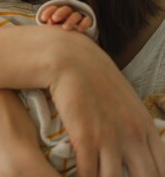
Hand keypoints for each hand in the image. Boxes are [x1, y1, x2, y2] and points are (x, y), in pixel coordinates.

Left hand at [39, 5, 92, 32]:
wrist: (75, 46)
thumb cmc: (59, 36)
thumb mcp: (52, 31)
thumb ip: (50, 26)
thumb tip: (48, 22)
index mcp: (58, 15)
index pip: (54, 9)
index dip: (48, 11)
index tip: (43, 18)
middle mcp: (69, 15)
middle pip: (65, 9)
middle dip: (60, 13)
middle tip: (55, 19)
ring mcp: (79, 18)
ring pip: (76, 15)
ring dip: (70, 20)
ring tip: (65, 28)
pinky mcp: (87, 23)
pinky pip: (87, 20)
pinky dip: (84, 23)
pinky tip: (79, 30)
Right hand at [47, 33, 164, 175]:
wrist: (69, 59)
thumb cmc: (93, 77)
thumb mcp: (124, 100)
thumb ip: (133, 125)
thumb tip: (134, 146)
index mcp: (146, 127)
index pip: (163, 168)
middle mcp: (133, 136)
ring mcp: (110, 138)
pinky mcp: (86, 139)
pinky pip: (88, 174)